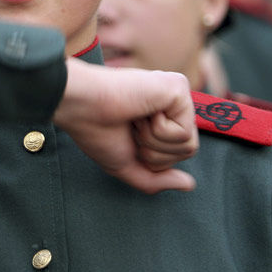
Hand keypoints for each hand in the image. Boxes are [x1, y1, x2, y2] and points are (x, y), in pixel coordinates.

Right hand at [53, 58, 197, 193]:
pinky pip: (184, 134)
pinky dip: (157, 131)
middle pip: (188, 152)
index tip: (127, 135)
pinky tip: (141, 111)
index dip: (152, 158)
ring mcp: (178, 94)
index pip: (178, 154)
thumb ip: (156, 179)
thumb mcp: (127, 165)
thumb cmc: (97, 132)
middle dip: (154, 152)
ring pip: (189, 145)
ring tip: (135, 119)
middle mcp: (173, 104)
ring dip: (153, 142)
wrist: (82, 107)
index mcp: (163, 117)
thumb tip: (190, 185)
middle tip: (131, 128)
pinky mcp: (179, 87)